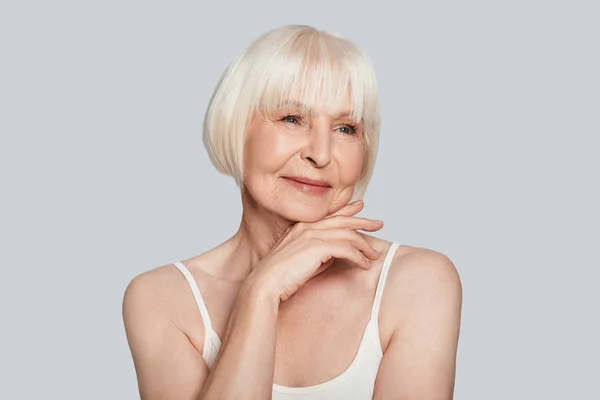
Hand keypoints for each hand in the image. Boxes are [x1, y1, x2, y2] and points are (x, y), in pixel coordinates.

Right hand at [245, 200, 383, 302]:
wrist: (265, 285)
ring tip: (374, 254)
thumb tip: (334, 255)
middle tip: (378, 223)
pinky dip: (358, 257)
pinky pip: (346, 250)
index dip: (346, 209)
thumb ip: (316, 253)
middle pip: (342, 220)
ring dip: (364, 245)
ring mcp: (312, 235)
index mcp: (300, 227)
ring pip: (347, 234)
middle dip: (363, 221)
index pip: (329, 214)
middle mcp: (307, 227)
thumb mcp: (300, 260)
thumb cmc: (280, 277)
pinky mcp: (318, 248)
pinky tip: (365, 265)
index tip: (361, 207)